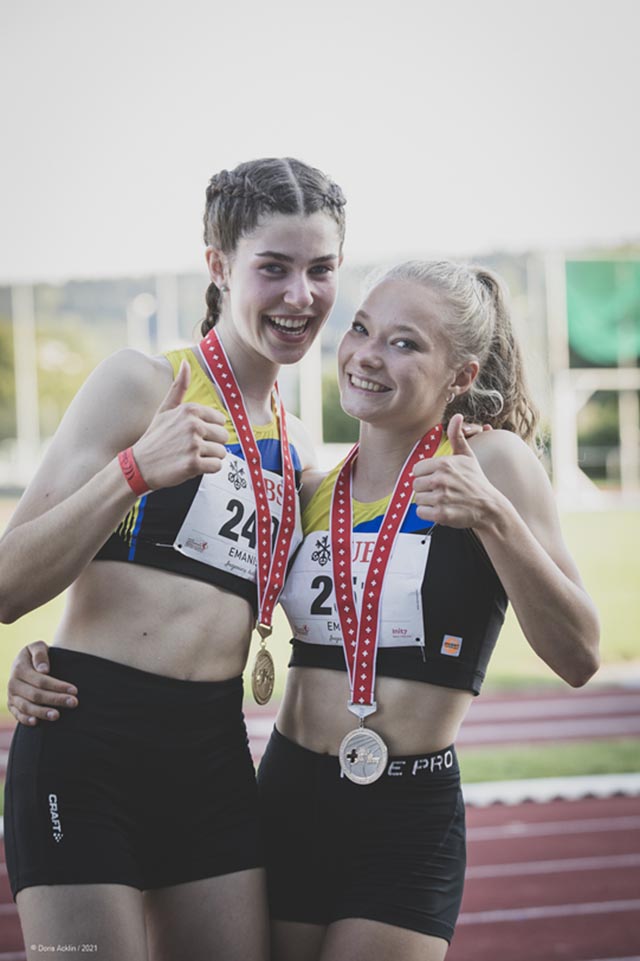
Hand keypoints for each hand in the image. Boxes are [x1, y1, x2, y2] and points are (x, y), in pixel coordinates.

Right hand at [7, 641, 77, 725]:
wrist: (23, 663)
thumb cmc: (35, 654)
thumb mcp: (37, 647)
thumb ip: (40, 654)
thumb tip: (44, 670)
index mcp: (20, 668)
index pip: (41, 680)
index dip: (58, 686)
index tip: (74, 690)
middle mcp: (13, 683)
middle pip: (36, 695)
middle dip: (56, 699)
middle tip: (74, 703)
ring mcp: (12, 696)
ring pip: (26, 707)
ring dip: (42, 712)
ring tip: (57, 715)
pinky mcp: (12, 705)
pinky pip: (17, 714)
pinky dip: (25, 719)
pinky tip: (37, 722)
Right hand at [132, 360, 228, 489]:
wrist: (138, 466)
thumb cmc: (154, 437)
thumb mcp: (165, 409)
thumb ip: (179, 387)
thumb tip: (186, 362)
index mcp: (190, 410)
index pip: (220, 420)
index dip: (210, 430)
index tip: (194, 435)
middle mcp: (193, 425)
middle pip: (224, 436)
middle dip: (212, 444)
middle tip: (192, 448)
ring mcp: (193, 445)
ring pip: (221, 452)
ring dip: (209, 458)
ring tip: (190, 456)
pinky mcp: (193, 464)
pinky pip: (217, 466)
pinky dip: (207, 469)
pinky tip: (192, 466)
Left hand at [412, 414, 498, 527]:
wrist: (489, 507)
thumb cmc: (476, 481)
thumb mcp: (467, 456)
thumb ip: (457, 436)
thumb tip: (457, 416)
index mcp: (444, 464)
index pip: (416, 469)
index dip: (425, 475)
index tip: (437, 478)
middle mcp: (441, 479)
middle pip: (415, 485)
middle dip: (426, 489)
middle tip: (441, 491)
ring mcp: (441, 497)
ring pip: (417, 499)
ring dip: (428, 501)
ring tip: (444, 500)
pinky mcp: (441, 514)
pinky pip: (420, 512)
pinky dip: (428, 513)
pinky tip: (441, 509)